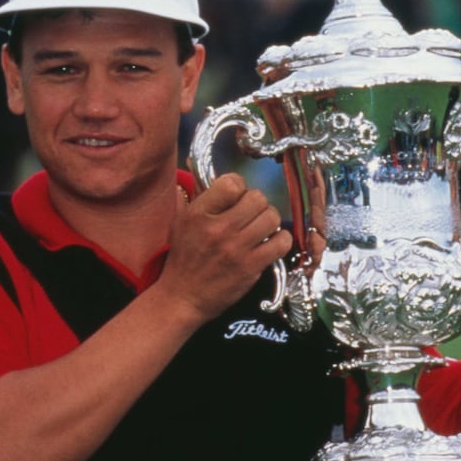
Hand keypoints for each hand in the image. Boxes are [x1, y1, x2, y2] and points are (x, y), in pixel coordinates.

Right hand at [157, 173, 291, 321]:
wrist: (182, 298)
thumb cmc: (183, 259)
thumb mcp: (180, 223)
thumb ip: (195, 196)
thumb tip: (198, 163)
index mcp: (197, 214)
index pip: (232, 183)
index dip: (239, 188)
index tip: (236, 199)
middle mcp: (217, 228)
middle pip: (257, 198)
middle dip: (257, 205)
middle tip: (250, 216)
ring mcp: (235, 249)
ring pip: (271, 217)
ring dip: (269, 222)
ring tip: (260, 230)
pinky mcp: (250, 267)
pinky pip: (280, 242)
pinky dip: (280, 241)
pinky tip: (270, 244)